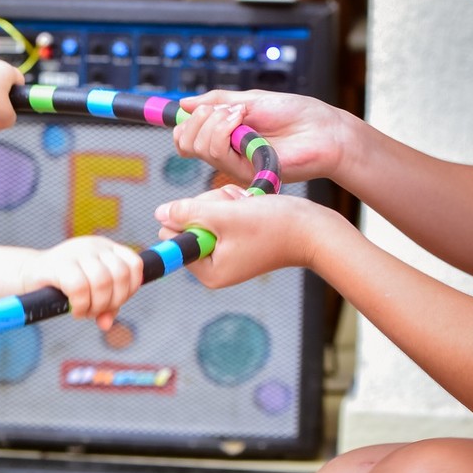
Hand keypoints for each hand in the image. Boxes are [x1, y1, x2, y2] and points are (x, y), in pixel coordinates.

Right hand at [26, 235, 142, 324]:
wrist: (29, 275)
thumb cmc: (62, 284)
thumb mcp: (91, 293)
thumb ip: (106, 306)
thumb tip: (107, 325)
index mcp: (106, 248)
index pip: (134, 265)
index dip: (130, 289)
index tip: (114, 302)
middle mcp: (94, 246)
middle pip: (120, 274)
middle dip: (113, 301)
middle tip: (96, 311)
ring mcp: (76, 252)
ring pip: (102, 281)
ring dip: (97, 305)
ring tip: (84, 311)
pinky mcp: (58, 263)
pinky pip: (79, 287)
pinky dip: (80, 305)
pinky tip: (74, 309)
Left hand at [155, 186, 318, 288]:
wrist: (314, 229)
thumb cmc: (274, 226)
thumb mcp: (226, 215)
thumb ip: (189, 214)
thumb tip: (158, 214)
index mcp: (208, 271)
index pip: (172, 237)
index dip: (189, 218)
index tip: (217, 217)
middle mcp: (214, 265)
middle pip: (187, 222)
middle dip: (210, 207)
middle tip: (237, 209)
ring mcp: (225, 250)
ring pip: (205, 211)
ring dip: (224, 201)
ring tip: (247, 207)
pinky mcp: (236, 237)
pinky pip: (221, 211)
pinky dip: (234, 203)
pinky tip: (251, 205)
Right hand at [173, 89, 353, 185]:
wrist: (324, 131)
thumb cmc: (296, 114)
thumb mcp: (251, 99)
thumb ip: (217, 101)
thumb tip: (183, 103)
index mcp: (225, 136)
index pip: (185, 138)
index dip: (182, 123)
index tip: (191, 108)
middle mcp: (226, 153)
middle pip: (185, 143)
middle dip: (196, 119)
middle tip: (223, 110)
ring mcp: (234, 164)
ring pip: (199, 146)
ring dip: (214, 122)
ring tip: (240, 114)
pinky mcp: (244, 172)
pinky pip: (218, 153)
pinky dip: (225, 130)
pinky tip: (244, 121)